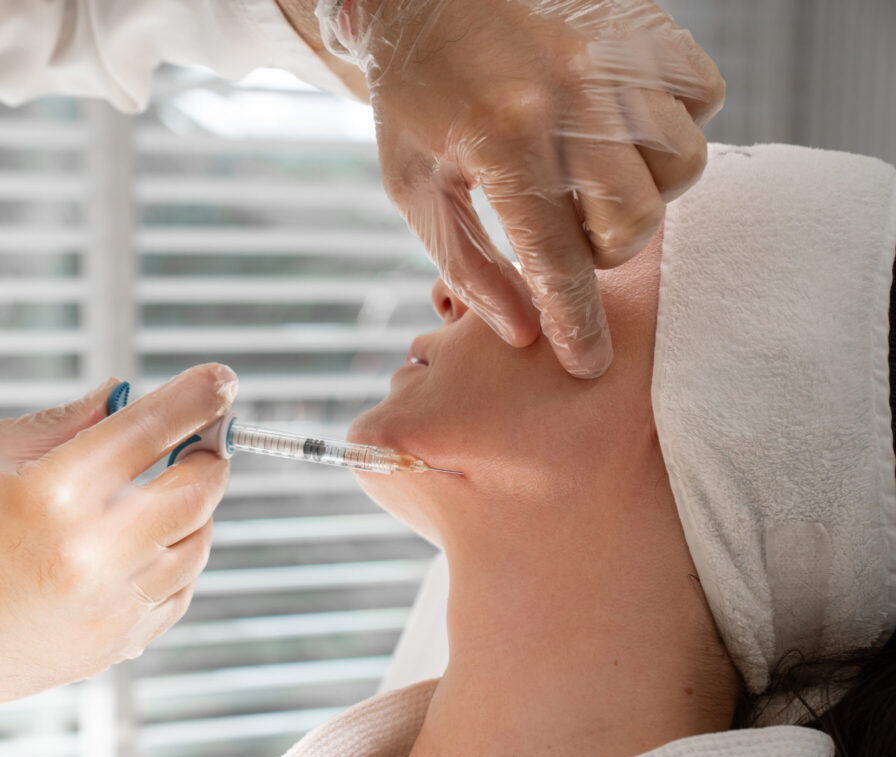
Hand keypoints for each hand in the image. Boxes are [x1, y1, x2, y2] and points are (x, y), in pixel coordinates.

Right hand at [0, 365, 235, 753]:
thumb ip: (60, 421)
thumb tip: (122, 397)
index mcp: (53, 493)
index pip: (154, 428)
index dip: (199, 397)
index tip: (220, 383)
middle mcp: (91, 554)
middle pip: (197, 489)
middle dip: (208, 454)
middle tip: (199, 439)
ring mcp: (108, 607)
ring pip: (197, 543)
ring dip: (193, 509)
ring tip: (160, 492)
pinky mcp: (112, 645)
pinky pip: (179, 593)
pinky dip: (177, 559)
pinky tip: (146, 544)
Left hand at [318, 0, 723, 376]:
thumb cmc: (415, 98)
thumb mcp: (414, 185)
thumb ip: (465, 265)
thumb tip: (525, 333)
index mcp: (501, 141)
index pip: (557, 258)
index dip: (576, 322)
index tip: (588, 362)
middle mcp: (567, 99)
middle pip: (635, 219)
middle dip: (606, 249)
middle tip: (569, 230)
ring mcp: (613, 59)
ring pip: (682, 163)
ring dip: (644, 191)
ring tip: (596, 177)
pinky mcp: (643, 29)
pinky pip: (704, 95)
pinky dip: (677, 123)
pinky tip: (624, 129)